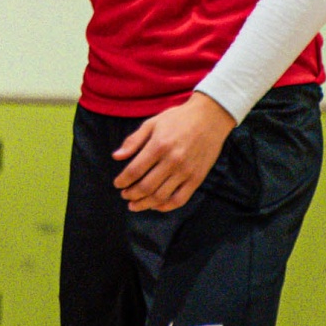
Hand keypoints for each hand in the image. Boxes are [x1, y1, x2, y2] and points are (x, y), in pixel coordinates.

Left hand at [112, 93, 235, 212]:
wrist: (210, 118)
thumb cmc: (178, 118)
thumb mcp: (152, 123)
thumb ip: (133, 141)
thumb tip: (115, 157)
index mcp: (158, 145)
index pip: (135, 170)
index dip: (122, 180)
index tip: (117, 184)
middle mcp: (172, 161)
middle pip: (146, 186)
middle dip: (131, 194)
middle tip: (124, 195)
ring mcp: (186, 172)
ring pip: (161, 196)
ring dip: (145, 204)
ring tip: (135, 205)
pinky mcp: (197, 179)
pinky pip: (180, 199)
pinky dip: (166, 207)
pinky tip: (156, 206)